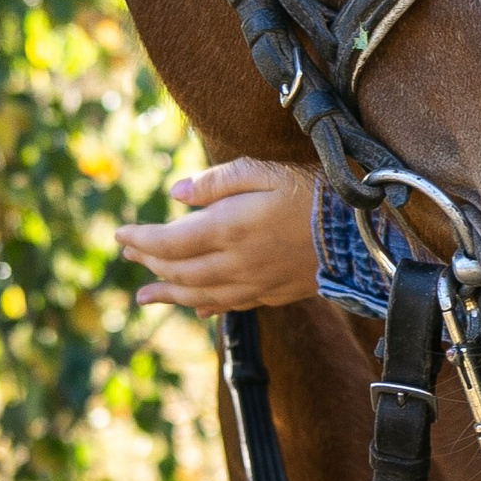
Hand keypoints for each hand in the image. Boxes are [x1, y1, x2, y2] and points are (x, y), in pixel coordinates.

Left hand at [117, 158, 320, 315]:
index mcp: (226, 229)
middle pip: (179, 269)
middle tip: (130, 256)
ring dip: (168, 294)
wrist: (361, 232)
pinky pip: (230, 306)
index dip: (140, 239)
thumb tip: (176, 193)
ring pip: (198, 295)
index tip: (119, 235)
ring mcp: (253, 283)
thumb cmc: (313, 192)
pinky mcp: (274, 293)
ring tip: (145, 297)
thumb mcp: (265, 171)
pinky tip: (198, 309)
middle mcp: (233, 263)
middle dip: (150, 262)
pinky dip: (206, 307)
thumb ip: (217, 182)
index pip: (168, 241)